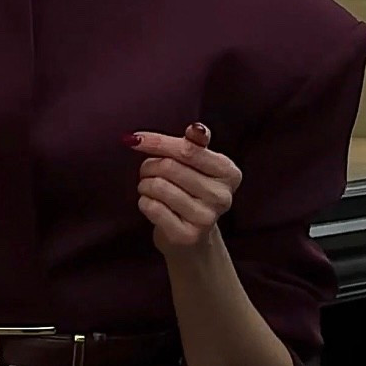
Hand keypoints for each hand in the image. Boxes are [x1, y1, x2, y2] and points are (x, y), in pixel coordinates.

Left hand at [122, 122, 241, 255]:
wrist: (191, 238)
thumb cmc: (190, 192)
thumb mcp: (198, 165)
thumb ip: (195, 144)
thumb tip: (196, 128)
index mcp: (229, 173)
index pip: (188, 150)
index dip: (159, 142)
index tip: (136, 139)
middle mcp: (222, 196)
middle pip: (170, 167)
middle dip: (149, 166)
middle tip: (147, 172)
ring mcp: (206, 218)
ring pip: (158, 186)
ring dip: (144, 184)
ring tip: (149, 188)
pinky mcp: (186, 236)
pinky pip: (152, 207)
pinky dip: (144, 201)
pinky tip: (151, 204)